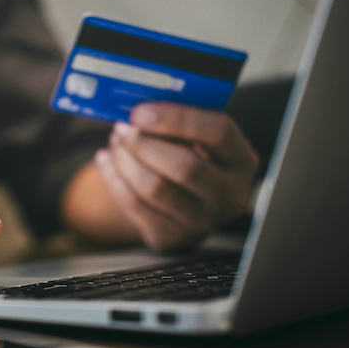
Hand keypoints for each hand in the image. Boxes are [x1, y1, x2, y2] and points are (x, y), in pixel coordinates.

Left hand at [94, 102, 258, 250]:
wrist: (182, 204)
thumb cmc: (188, 158)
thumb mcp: (196, 139)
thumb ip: (177, 123)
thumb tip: (138, 110)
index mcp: (241, 161)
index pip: (219, 133)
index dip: (177, 119)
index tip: (141, 111)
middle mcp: (230, 195)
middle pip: (184, 166)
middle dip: (144, 143)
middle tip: (123, 128)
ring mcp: (201, 222)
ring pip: (154, 187)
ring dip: (125, 160)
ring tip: (116, 143)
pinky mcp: (170, 237)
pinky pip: (133, 204)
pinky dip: (113, 178)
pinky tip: (106, 160)